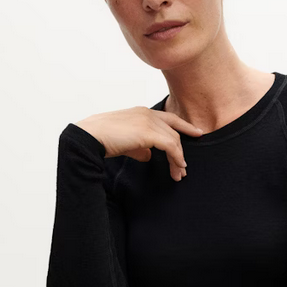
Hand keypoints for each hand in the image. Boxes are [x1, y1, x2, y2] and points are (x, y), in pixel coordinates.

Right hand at [75, 105, 203, 181]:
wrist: (90, 136)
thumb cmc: (102, 139)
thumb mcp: (125, 143)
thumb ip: (139, 148)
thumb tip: (149, 156)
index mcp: (142, 113)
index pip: (169, 118)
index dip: (184, 126)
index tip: (196, 133)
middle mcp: (147, 114)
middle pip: (174, 130)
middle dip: (182, 149)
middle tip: (184, 166)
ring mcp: (148, 121)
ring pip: (174, 139)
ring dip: (178, 158)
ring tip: (179, 173)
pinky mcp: (148, 132)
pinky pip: (170, 146)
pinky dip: (176, 157)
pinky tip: (177, 167)